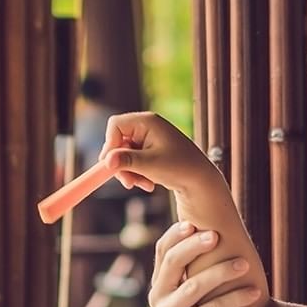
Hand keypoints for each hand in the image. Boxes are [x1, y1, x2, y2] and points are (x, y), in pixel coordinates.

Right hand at [97, 112, 216, 195]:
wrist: (200, 180)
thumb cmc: (179, 168)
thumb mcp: (150, 165)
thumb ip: (126, 161)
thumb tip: (106, 161)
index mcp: (147, 121)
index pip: (115, 125)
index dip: (110, 144)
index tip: (112, 165)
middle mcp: (147, 126)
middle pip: (118, 141)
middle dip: (120, 163)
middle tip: (127, 183)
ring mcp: (149, 138)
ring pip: (124, 153)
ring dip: (129, 171)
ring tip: (142, 185)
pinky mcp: (150, 150)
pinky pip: (133, 160)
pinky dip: (137, 173)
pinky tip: (148, 184)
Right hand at [146, 221, 259, 306]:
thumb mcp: (197, 298)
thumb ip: (196, 272)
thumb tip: (215, 231)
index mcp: (159, 286)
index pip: (163, 251)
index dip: (177, 234)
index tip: (197, 221)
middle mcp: (157, 300)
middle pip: (172, 263)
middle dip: (195, 245)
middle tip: (218, 235)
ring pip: (193, 286)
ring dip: (222, 272)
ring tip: (246, 264)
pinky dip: (234, 300)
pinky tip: (255, 292)